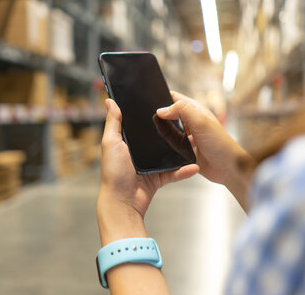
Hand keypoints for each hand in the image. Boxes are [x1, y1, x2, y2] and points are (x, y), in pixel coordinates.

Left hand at [97, 99, 199, 244]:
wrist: (122, 203)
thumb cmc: (113, 173)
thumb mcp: (111, 143)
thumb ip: (113, 123)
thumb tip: (110, 101)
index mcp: (127, 142)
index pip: (140, 125)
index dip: (149, 116)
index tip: (162, 103)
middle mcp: (140, 152)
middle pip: (158, 138)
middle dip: (171, 131)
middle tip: (185, 120)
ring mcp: (151, 165)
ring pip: (170, 155)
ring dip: (182, 150)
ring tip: (195, 141)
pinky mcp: (159, 178)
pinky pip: (175, 173)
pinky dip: (184, 170)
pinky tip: (194, 165)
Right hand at [156, 92, 254, 209]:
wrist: (228, 168)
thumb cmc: (220, 143)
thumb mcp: (201, 122)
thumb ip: (181, 111)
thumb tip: (161, 110)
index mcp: (195, 110)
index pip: (175, 98)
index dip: (163, 97)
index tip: (149, 100)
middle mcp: (190, 122)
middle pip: (169, 115)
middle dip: (159, 117)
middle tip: (146, 119)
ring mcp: (187, 137)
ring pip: (168, 131)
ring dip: (161, 132)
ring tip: (150, 133)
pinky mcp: (185, 151)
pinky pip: (170, 146)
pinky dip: (165, 146)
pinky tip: (158, 147)